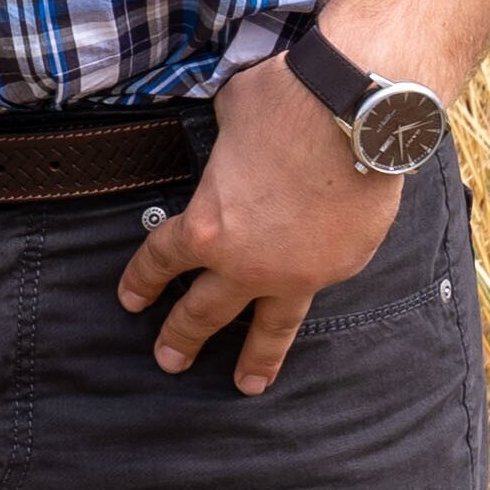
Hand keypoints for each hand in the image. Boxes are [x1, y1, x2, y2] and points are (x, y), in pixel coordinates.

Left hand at [114, 56, 405, 394]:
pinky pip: (319, 288)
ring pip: (269, 327)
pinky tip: (306, 304)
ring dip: (254, 359)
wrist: (358, 112)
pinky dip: (309, 295)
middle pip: (204, 311)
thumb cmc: (284, 104)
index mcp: (206, 227)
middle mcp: (247, 263)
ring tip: (246, 385)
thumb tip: (233, 147)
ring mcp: (298, 272)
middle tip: (168, 360)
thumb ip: (224, 152)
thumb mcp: (229, 120)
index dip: (142, 281)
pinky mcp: (342, 267)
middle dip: (181, 337)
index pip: (161, 262)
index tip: (132, 301)